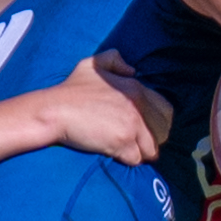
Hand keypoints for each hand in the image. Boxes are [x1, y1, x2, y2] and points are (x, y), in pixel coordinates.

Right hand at [26, 51, 169, 164]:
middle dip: (152, 139)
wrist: (54, 111)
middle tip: (138, 143)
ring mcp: (132, 126)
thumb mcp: (92, 64)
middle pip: (163, 131)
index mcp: (136, 89)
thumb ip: (115, 60)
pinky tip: (116, 154)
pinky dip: (127, 160)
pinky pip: (136, 159)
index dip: (157, 122)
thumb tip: (133, 70)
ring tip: (128, 151)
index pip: (166, 110)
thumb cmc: (70, 90)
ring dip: (141, 152)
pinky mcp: (122, 143)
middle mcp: (139, 107)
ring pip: (152, 148)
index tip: (144, 128)